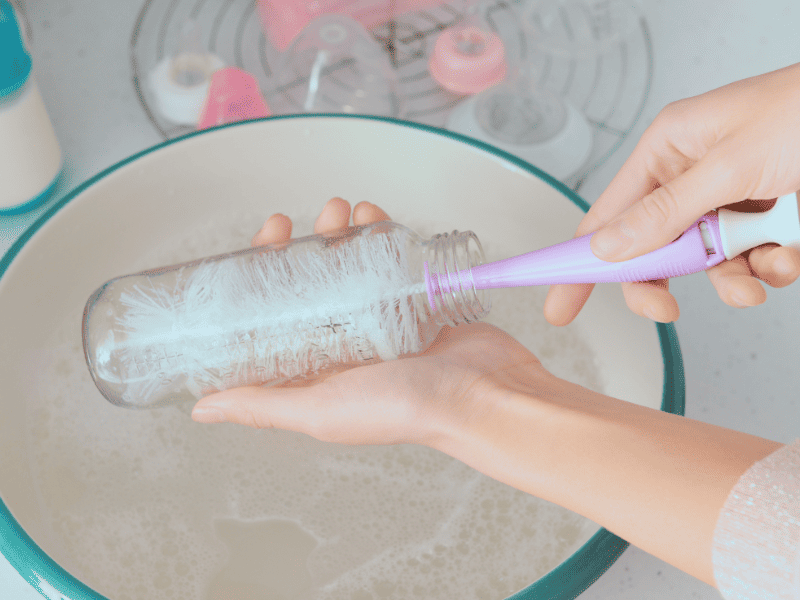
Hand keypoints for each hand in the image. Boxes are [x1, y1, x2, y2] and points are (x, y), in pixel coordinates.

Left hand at [191, 197, 558, 447]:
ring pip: (350, 265)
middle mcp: (345, 344)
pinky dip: (382, 233)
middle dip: (301, 245)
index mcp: (316, 369)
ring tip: (345, 211)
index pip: (273, 314)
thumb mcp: (320, 410)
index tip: (265, 242)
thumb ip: (262, 406)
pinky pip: (391, 259)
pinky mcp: (415, 302)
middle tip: (302, 221)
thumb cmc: (406, 411)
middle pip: (310, 282)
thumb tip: (202, 408)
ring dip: (341, 232)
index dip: (261, 275)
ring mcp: (381, 320)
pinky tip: (377, 217)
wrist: (482, 396)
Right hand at [545, 62, 799, 324]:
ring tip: (761, 273)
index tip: (560, 304)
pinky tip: (787, 255)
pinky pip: (751, 263)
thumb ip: (665, 212)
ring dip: (734, 279)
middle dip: (665, 281)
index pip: (605, 216)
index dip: (579, 263)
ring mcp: (730, 200)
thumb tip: (609, 248)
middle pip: (652, 249)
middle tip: (666, 309)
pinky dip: (771, 269)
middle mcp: (693, 176)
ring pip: (706, 264)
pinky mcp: (765, 220)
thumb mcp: (729, 164)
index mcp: (669, 149)